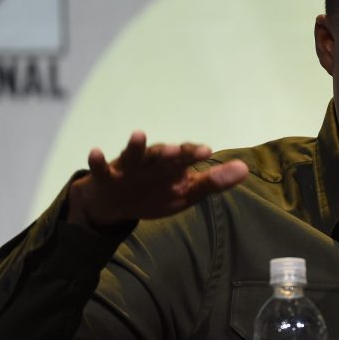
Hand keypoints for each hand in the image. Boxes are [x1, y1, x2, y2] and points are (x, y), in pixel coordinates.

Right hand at [67, 131, 248, 228]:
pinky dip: (96, 160)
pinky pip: (100, 168)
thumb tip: (245, 168)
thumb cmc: (156, 193)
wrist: (114, 205)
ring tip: (139, 134)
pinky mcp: (105, 176)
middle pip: (162, 155)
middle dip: (170, 152)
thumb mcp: (187, 192)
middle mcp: (151, 161)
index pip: (185, 157)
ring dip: (136, 146)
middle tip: (179, 150)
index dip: (194, 154)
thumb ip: (213, 182)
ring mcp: (127, 167)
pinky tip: (94, 152)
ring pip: (133, 155)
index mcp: (172, 166)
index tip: (206, 151)